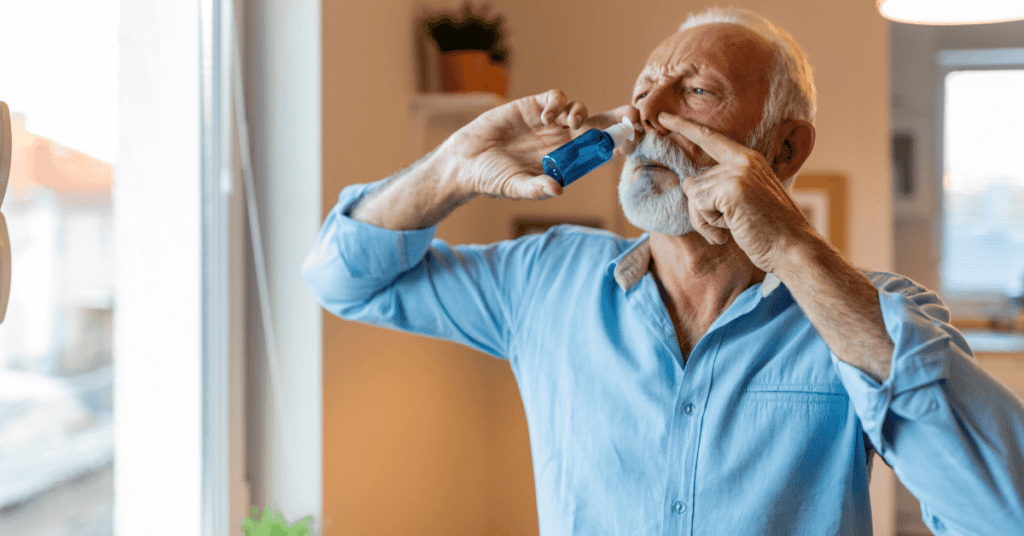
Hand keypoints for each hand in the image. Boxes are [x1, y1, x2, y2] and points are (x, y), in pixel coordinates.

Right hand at [445, 89, 638, 199]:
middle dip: (616, 119)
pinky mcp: (532, 106)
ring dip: (582, 113)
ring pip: (578, 110)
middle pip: (597, 126)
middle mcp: (561, 140)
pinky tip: (546, 116)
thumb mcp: (515, 187)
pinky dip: (557, 103)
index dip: (614, 145)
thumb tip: (558, 189)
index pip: (597, 152)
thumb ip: (536, 188)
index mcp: (564, 161)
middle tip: (633, 114)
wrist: (465, 161)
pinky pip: (555, 98)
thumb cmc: (492, 179)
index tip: (628, 143)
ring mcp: (548, 122)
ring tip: (572, 123)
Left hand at [657, 111, 815, 272]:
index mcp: (748, 159)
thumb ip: (717, 187)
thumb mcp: (742, 200)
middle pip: (694, 182)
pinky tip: (732, 228)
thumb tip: (687, 183)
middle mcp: (743, 161)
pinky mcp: (731, 189)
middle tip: (732, 222)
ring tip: (735, 225)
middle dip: (703, 211)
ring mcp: (737, 172)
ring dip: (706, 220)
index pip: (710, 138)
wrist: (792, 247)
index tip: (662, 117)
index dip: (684, 127)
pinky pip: (698, 206)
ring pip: (694, 196)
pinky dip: (709, 224)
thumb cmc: (767, 230)